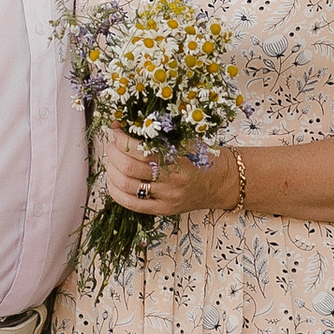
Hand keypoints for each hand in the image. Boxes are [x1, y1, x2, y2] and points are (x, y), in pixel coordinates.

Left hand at [100, 129, 234, 219]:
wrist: (221, 182)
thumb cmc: (203, 157)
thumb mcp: (186, 140)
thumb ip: (158, 133)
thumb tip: (124, 123)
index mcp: (179, 158)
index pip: (141, 149)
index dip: (122, 139)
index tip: (117, 130)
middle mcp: (172, 180)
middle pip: (129, 168)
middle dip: (114, 153)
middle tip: (112, 144)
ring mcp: (167, 197)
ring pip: (127, 185)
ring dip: (112, 170)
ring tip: (112, 160)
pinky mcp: (162, 210)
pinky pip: (131, 204)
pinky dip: (115, 191)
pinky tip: (113, 180)